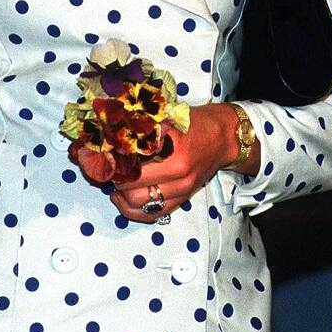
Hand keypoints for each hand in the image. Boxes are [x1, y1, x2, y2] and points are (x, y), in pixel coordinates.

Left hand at [109, 103, 246, 221]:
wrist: (225, 138)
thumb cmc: (198, 123)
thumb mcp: (171, 118)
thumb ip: (145, 127)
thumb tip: (113, 132)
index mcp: (175, 153)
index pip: (134, 167)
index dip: (115, 164)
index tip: (106, 158)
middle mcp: (179, 176)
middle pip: (133, 190)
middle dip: (116, 181)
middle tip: (109, 171)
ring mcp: (182, 190)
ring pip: (140, 205)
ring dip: (122, 197)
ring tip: (115, 185)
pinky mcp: (183, 199)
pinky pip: (153, 214)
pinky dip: (134, 211)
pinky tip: (124, 200)